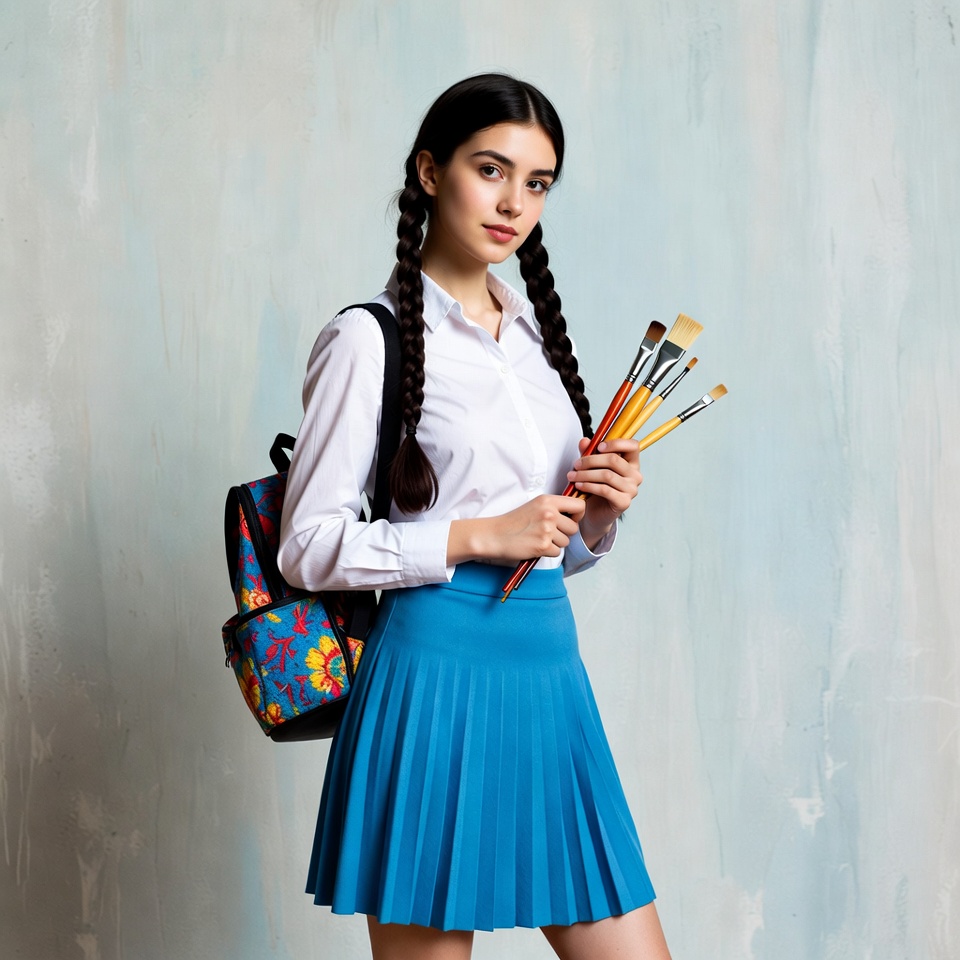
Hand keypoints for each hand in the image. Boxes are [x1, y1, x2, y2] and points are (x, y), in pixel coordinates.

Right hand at [447, 495, 585, 565]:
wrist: (495, 535)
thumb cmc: (514, 521)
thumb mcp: (535, 506)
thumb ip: (554, 508)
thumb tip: (574, 515)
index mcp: (548, 500)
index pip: (579, 506)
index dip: (578, 515)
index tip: (569, 519)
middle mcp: (549, 513)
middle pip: (574, 528)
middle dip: (564, 533)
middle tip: (548, 533)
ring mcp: (547, 529)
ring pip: (566, 542)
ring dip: (555, 544)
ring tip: (538, 538)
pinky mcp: (543, 545)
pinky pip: (557, 552)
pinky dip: (547, 552)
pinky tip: (535, 546)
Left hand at [566, 437, 642, 548]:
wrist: (594, 513)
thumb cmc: (595, 487)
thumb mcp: (591, 467)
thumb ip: (589, 452)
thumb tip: (585, 441)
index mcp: (631, 463)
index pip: (633, 446)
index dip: (616, 443)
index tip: (598, 446)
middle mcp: (635, 475)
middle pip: (614, 460)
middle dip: (590, 460)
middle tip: (575, 464)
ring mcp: (632, 489)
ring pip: (607, 475)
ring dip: (586, 474)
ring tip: (572, 476)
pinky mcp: (624, 502)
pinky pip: (605, 490)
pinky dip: (589, 486)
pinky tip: (578, 485)